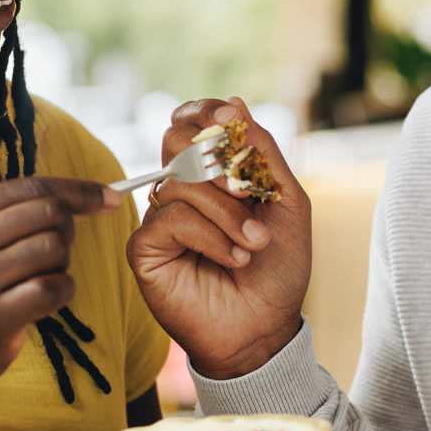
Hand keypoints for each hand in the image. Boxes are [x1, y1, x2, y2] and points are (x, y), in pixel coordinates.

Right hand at [0, 177, 121, 392]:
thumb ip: (3, 214)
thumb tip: (77, 196)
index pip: (30, 187)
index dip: (77, 190)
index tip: (109, 196)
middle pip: (48, 213)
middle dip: (67, 230)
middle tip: (55, 253)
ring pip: (54, 248)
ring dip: (61, 264)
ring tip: (41, 278)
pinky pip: (54, 288)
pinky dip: (62, 291)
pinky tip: (46, 299)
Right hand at [126, 99, 309, 378]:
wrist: (266, 327)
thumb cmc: (277, 269)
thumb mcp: (286, 202)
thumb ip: (262, 152)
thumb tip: (235, 103)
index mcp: (212, 175)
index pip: (192, 123)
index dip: (205, 112)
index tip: (229, 121)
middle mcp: (181, 191)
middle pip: (174, 139)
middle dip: (217, 159)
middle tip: (247, 190)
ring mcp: (160, 219)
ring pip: (179, 181)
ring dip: (227, 212)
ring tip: (253, 243)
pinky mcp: (145, 249)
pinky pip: (170, 218)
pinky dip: (210, 236)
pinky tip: (233, 258)